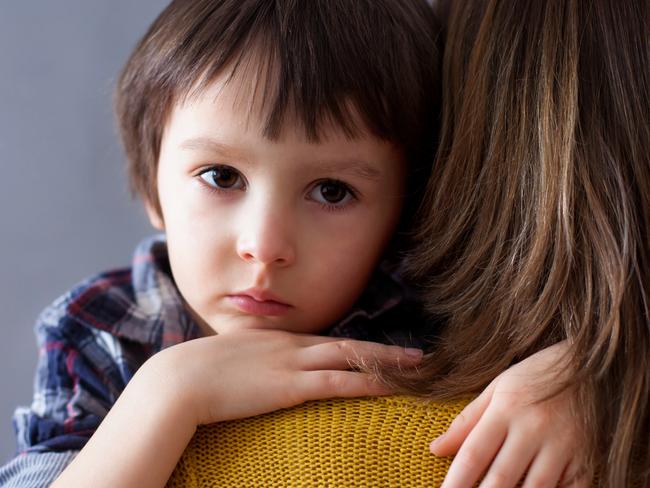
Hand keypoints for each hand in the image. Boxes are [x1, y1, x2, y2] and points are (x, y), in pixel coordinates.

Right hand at [146, 329, 422, 425]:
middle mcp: (291, 346)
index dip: (356, 347)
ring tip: (418, 366)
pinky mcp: (290, 386)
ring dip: (388, 362)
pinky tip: (390, 386)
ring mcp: (292, 363)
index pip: (327, 343)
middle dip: (385, 350)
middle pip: (349, 344)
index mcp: (277, 341)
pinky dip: (368, 382)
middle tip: (418, 354)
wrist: (178, 380)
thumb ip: (248, 365)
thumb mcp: (228, 363)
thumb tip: (253, 376)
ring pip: (352, 358)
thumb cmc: (196, 375)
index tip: (379, 351)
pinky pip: (338, 382)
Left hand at [431, 342, 587, 487]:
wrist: (592, 363)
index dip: (456, 481)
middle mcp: (533, 429)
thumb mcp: (497, 388)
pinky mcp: (586, 459)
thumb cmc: (536, 375)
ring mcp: (562, 446)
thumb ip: (467, 420)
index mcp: (506, 409)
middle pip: (501, 477)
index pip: (474, 453)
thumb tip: (436, 448)